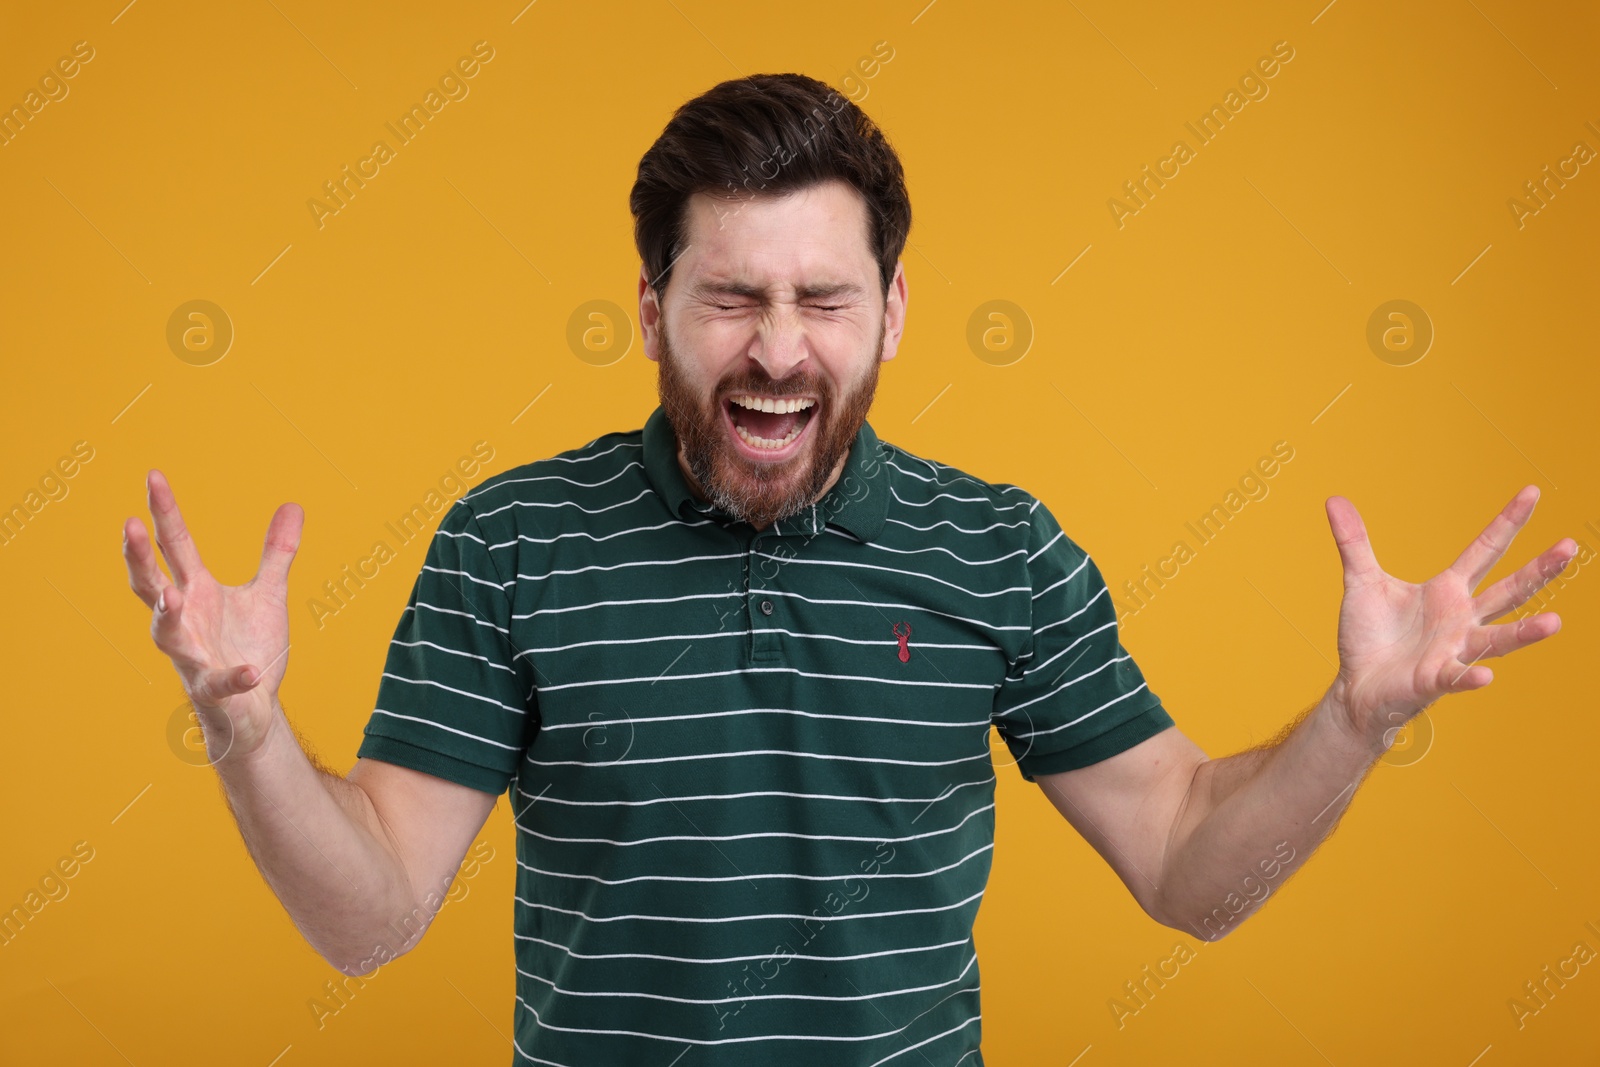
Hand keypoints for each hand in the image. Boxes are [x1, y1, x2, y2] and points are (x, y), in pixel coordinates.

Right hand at [124, 469, 302, 762]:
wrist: (254, 709)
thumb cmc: (250, 647)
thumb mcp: (268, 594)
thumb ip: (277, 552)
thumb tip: (293, 504)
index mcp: (197, 592)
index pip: (174, 546)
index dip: (164, 512)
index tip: (154, 476)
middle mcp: (186, 621)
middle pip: (151, 585)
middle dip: (139, 558)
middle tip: (128, 526)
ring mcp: (195, 657)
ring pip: (167, 635)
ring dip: (166, 616)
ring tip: (169, 596)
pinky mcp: (214, 691)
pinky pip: (220, 684)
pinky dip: (234, 677)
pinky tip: (251, 671)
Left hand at [1324, 485, 1575, 749]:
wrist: (1357, 686)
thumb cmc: (1369, 636)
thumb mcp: (1361, 582)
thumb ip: (1354, 542)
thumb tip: (1334, 500)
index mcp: (1447, 591)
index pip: (1485, 550)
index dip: (1507, 522)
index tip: (1532, 491)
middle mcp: (1460, 619)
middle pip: (1508, 591)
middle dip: (1539, 570)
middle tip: (1571, 547)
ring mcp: (1453, 650)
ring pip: (1497, 638)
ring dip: (1525, 633)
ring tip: (1555, 622)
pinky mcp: (1434, 679)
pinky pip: (1457, 677)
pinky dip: (1470, 677)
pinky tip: (1486, 675)